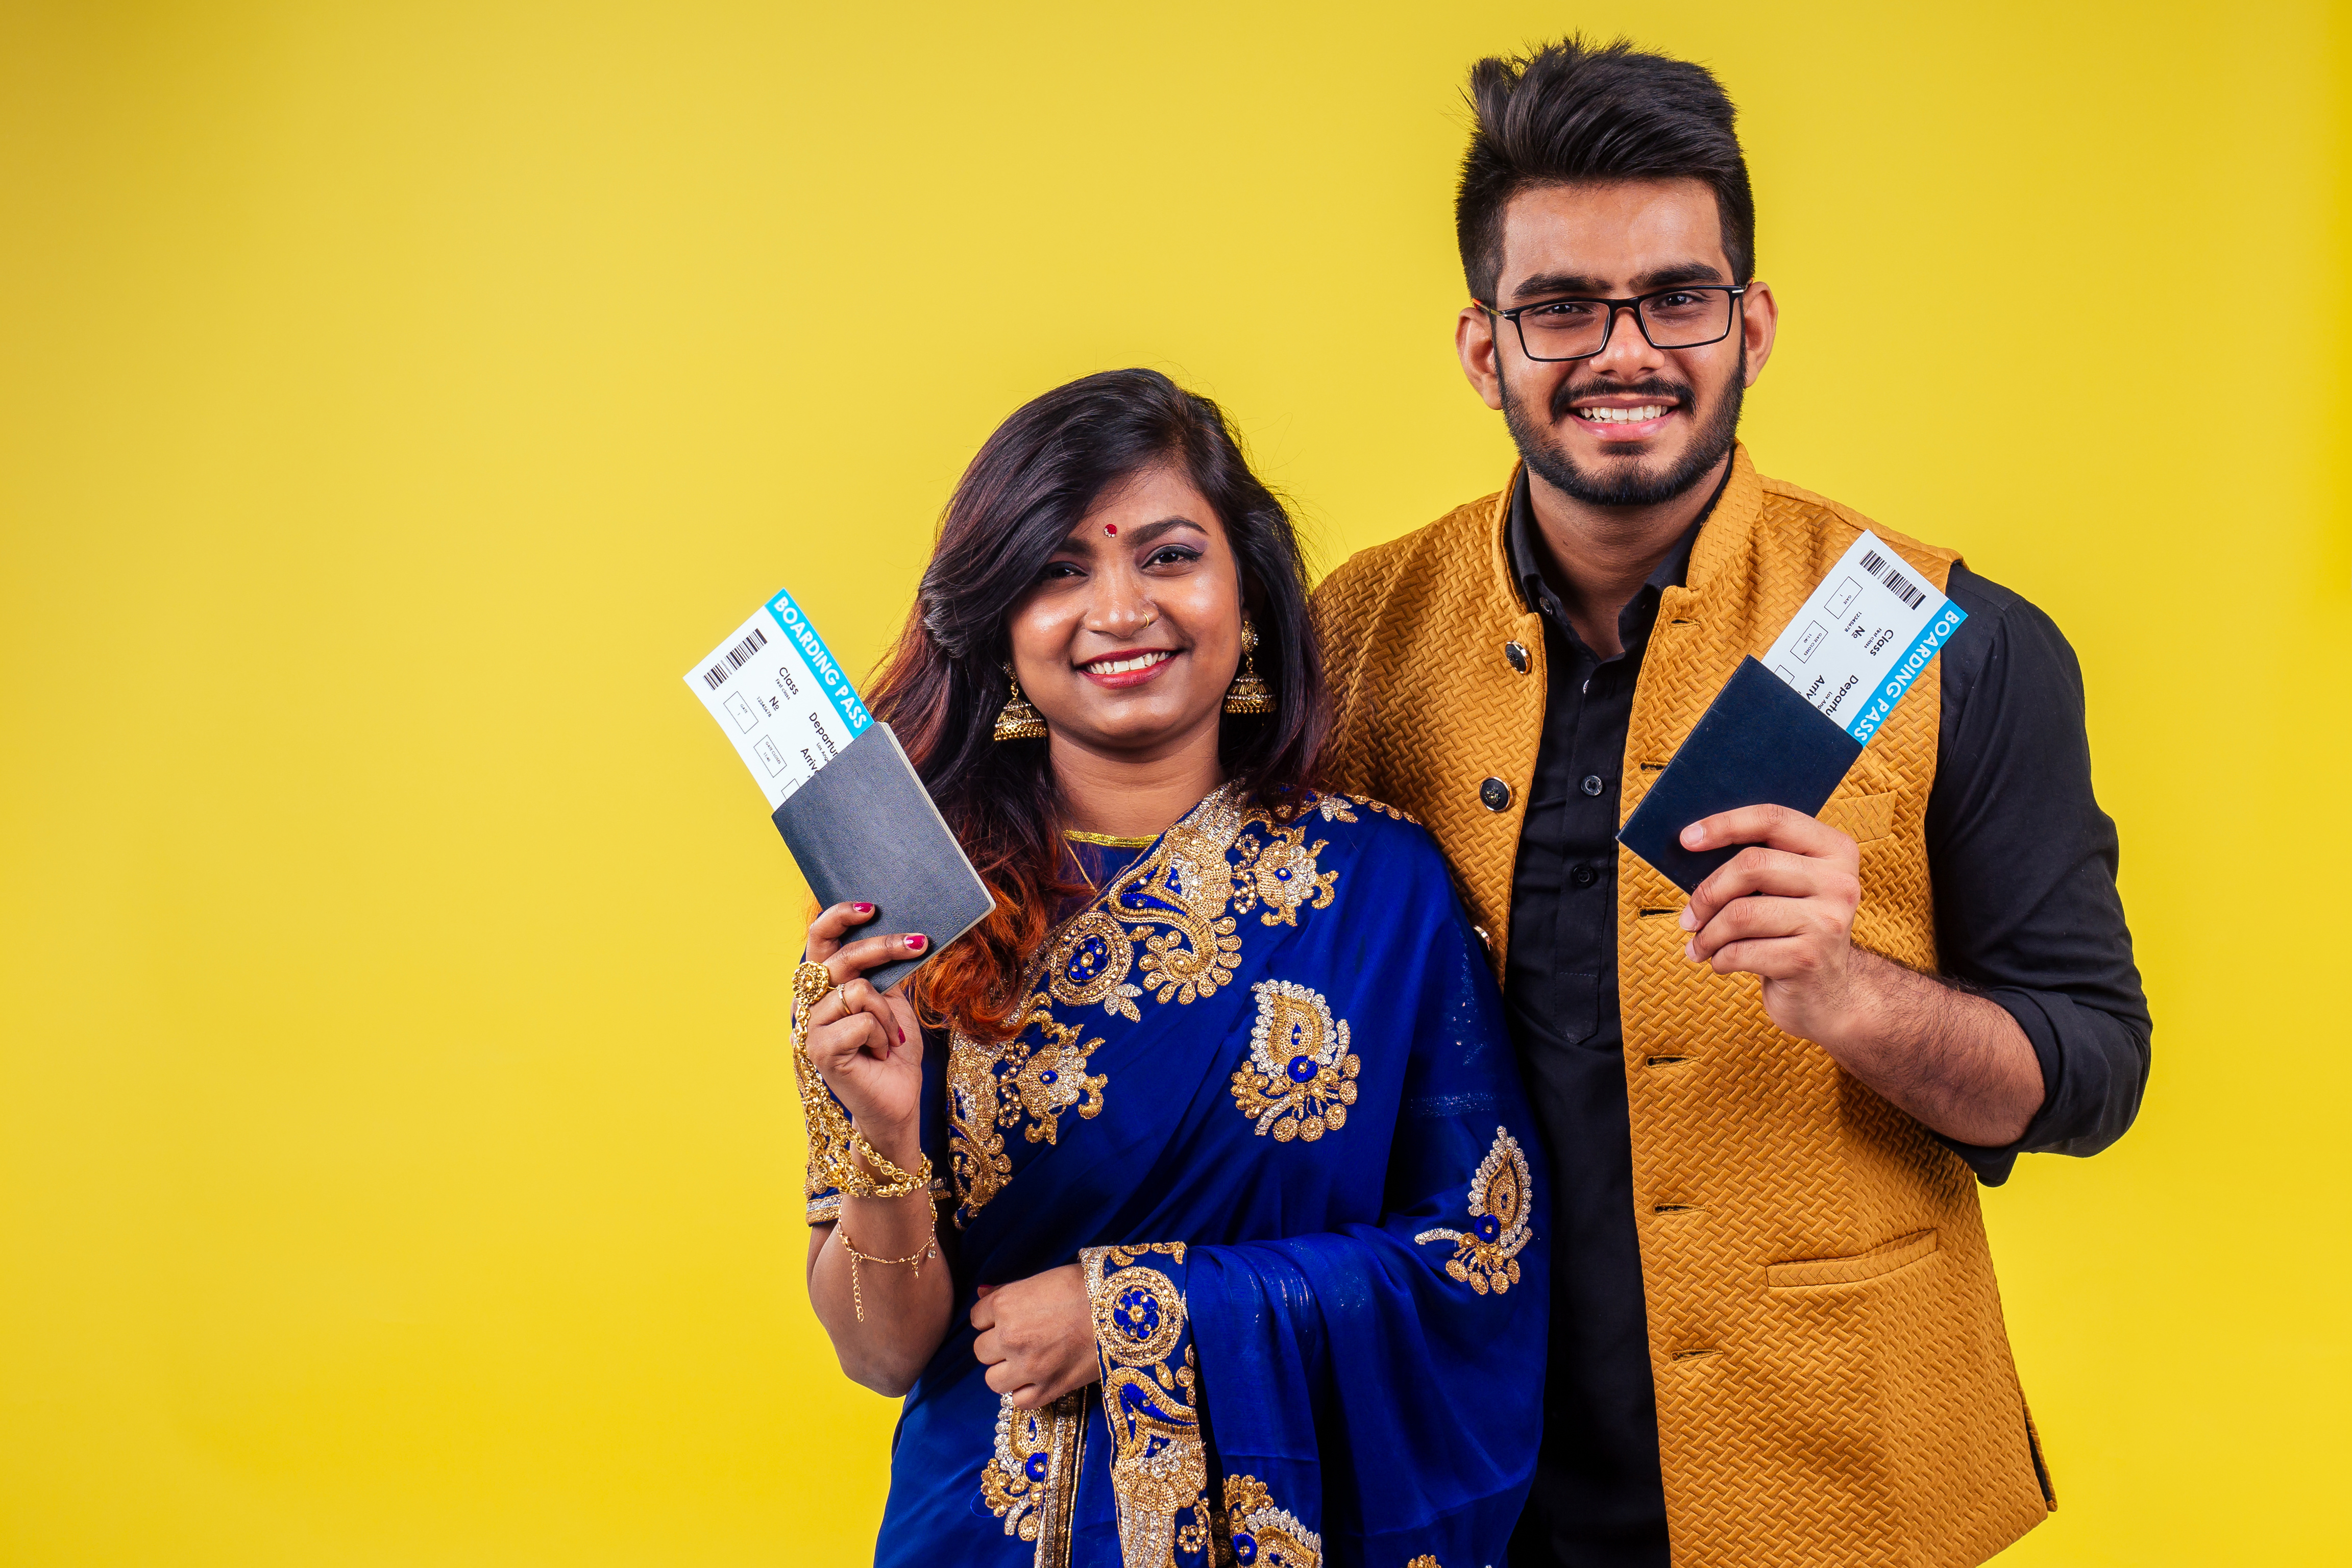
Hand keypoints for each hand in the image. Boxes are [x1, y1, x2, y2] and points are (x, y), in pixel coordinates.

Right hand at [801, 902, 929, 1157]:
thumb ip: (884, 972)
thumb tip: (899, 931)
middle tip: (918, 943)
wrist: (898, 1103)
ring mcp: (811, 1028)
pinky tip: (880, 1055)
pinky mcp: (821, 1051)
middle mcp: (809, 1004)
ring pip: (857, 990)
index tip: (872, 906)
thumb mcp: (893, 1003)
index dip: (839, 916)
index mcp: (823, 988)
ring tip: (890, 1040)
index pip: (819, 940)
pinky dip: (882, 1036)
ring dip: (887, 1015)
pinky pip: (861, 1021)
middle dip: (884, 947)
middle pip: (841, 957)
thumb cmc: (893, 1053)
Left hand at [970, 1265, 1098, 1409]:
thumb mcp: (1041, 1281)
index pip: (977, 1319)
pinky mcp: (1048, 1388)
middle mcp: (1009, 1337)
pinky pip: (1019, 1401)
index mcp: (1005, 1305)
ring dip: (1005, 1371)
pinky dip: (1024, 1392)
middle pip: (981, 1351)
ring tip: (1024, 1362)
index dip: (992, 1318)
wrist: (1121, 1310)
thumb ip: (1007, 1291)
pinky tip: (1037, 1378)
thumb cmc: (1084, 1287)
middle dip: (996, 1345)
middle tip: (1020, 1339)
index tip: (1009, 1317)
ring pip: (993, 1380)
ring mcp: (1028, 1366)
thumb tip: (982, 1293)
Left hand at [1677, 804, 1864, 1048]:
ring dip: (1707, 933)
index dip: (1725, 825)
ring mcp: (1828, 922)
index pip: (1774, 819)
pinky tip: (1720, 963)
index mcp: (1835, 851)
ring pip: (1741, 913)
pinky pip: (1742, 951)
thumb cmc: (1789, 931)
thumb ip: (1755, 863)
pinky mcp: (1809, 960)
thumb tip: (1690, 844)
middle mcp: (1840, 882)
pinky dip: (1719, 959)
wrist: (1826, 995)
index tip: (1686, 839)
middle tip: (1687, 917)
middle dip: (1707, 893)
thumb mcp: (1784, 890)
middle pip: (1751, 866)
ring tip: (1698, 945)